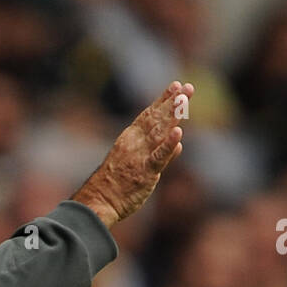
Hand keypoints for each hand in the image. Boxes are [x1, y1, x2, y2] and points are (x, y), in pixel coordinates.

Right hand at [73, 80, 193, 227]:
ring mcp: (140, 156)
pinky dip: (168, 145)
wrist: (99, 201)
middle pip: (157, 119)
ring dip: (173, 116)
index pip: (149, 115)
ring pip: (159, 132)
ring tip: (184, 100)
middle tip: (188, 87)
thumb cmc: (115, 185)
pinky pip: (158, 157)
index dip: (164, 100)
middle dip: (173, 102)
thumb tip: (179, 144)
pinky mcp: (145, 172)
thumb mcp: (137, 163)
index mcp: (130, 138)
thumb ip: (161, 153)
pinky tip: (178, 133)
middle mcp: (135, 143)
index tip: (177, 85)